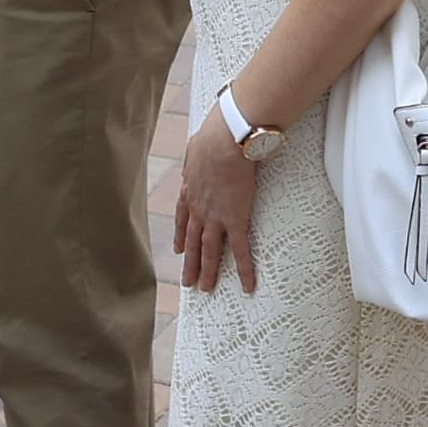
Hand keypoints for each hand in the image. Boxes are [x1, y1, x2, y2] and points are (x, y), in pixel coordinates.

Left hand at [174, 109, 265, 292]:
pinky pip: (240, 250)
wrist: (224, 142)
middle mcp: (199, 209)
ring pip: (209, 252)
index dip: (181, 236)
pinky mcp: (235, 220)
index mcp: (190, 191)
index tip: (179, 249)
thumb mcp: (197, 147)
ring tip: (205, 289)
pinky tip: (248, 285)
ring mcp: (215, 217)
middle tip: (187, 282)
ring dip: (207, 272)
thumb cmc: (213, 137)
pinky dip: (245, 270)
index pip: (183, 219)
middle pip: (192, 242)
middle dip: (190, 263)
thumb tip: (199, 152)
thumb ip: (197, 156)